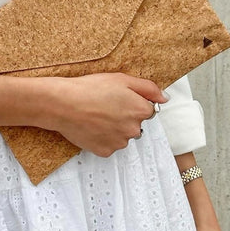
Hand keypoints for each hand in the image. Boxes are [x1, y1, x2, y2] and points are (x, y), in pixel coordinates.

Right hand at [45, 72, 167, 156]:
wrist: (64, 104)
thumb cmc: (91, 88)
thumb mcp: (122, 79)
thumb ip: (149, 88)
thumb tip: (165, 98)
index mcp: (140, 111)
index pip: (147, 109)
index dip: (132, 102)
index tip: (117, 98)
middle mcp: (134, 130)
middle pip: (135, 124)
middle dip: (125, 116)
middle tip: (105, 105)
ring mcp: (119, 143)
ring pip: (122, 135)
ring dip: (114, 128)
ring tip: (96, 115)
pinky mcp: (105, 151)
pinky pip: (109, 144)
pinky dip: (102, 137)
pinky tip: (92, 126)